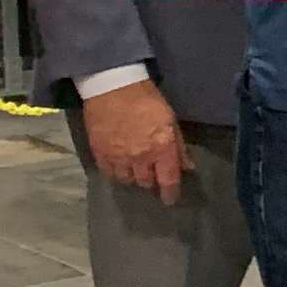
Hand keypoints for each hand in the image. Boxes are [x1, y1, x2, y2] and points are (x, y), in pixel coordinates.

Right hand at [78, 79, 186, 203]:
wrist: (113, 87)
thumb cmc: (147, 99)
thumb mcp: (171, 120)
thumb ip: (178, 147)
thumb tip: (187, 167)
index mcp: (161, 149)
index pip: (168, 181)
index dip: (170, 193)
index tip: (170, 199)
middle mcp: (140, 158)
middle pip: (146, 182)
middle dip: (151, 179)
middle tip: (152, 172)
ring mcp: (118, 157)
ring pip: (127, 180)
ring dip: (133, 176)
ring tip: (135, 168)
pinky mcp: (100, 153)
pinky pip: (109, 172)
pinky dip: (115, 172)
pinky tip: (118, 165)